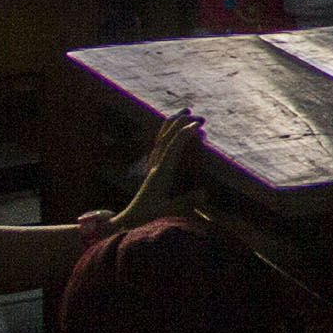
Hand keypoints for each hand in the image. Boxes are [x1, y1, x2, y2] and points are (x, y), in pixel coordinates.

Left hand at [114, 111, 206, 228]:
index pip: (172, 149)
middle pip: (166, 138)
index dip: (183, 136)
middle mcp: (155, 166)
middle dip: (181, 124)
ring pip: (161, 139)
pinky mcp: (153, 170)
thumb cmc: (145, 217)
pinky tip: (175, 131)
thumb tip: (205, 193)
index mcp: (159, 173)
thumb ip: (184, 203)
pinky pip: (160, 146)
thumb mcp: (165, 211)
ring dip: (173, 125)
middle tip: (198, 116)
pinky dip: (168, 134)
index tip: (196, 126)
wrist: (127, 220)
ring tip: (185, 112)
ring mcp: (153, 166)